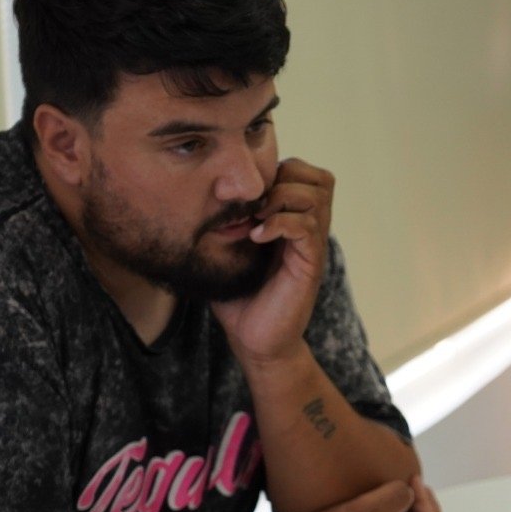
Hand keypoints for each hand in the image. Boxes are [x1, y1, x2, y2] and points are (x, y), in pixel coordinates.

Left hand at [211, 157, 333, 365]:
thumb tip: (191, 195)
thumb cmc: (239, 297)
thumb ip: (222, 223)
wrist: (254, 340)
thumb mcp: (227, 251)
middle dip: (286, 180)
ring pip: (316, 198)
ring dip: (282, 199)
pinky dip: (280, 224)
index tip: (250, 194)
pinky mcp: (310, 265)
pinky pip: (307, 228)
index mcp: (294, 222)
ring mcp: (312, 247)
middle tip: (257, 203)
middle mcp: (310, 231)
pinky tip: (257, 237)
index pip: (305, 174)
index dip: (280, 171)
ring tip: (256, 218)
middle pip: (319, 179)